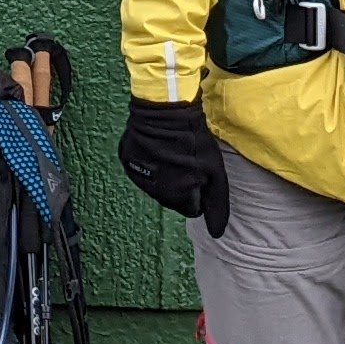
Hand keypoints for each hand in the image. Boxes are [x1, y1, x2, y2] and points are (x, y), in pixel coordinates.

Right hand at [120, 97, 231, 235]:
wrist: (163, 108)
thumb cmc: (193, 139)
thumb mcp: (214, 171)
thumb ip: (216, 204)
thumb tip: (217, 234)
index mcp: (176, 197)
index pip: (192, 210)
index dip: (200, 192)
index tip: (201, 173)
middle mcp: (154, 193)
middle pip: (175, 200)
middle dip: (183, 185)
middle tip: (188, 162)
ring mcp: (138, 177)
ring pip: (158, 187)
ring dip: (166, 176)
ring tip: (173, 154)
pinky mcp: (127, 162)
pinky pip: (142, 172)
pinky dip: (150, 165)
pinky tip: (157, 149)